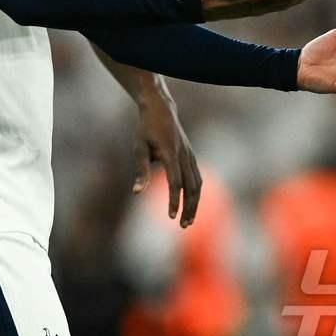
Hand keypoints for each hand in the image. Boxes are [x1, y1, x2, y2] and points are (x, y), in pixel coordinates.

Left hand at [131, 78, 201, 227]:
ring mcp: (190, 155)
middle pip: (191, 187)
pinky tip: (191, 204)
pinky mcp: (191, 155)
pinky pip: (197, 177)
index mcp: (170, 154)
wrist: (161, 109)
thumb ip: (141, 170)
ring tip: (188, 221)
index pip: (175, 183)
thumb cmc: (146, 128)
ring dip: (194, 204)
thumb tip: (137, 192)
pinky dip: (196, 192)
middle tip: (182, 226)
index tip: (171, 217)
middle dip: (189, 208)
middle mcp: (184, 155)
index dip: (174, 201)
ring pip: (197, 184)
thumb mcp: (139, 147)